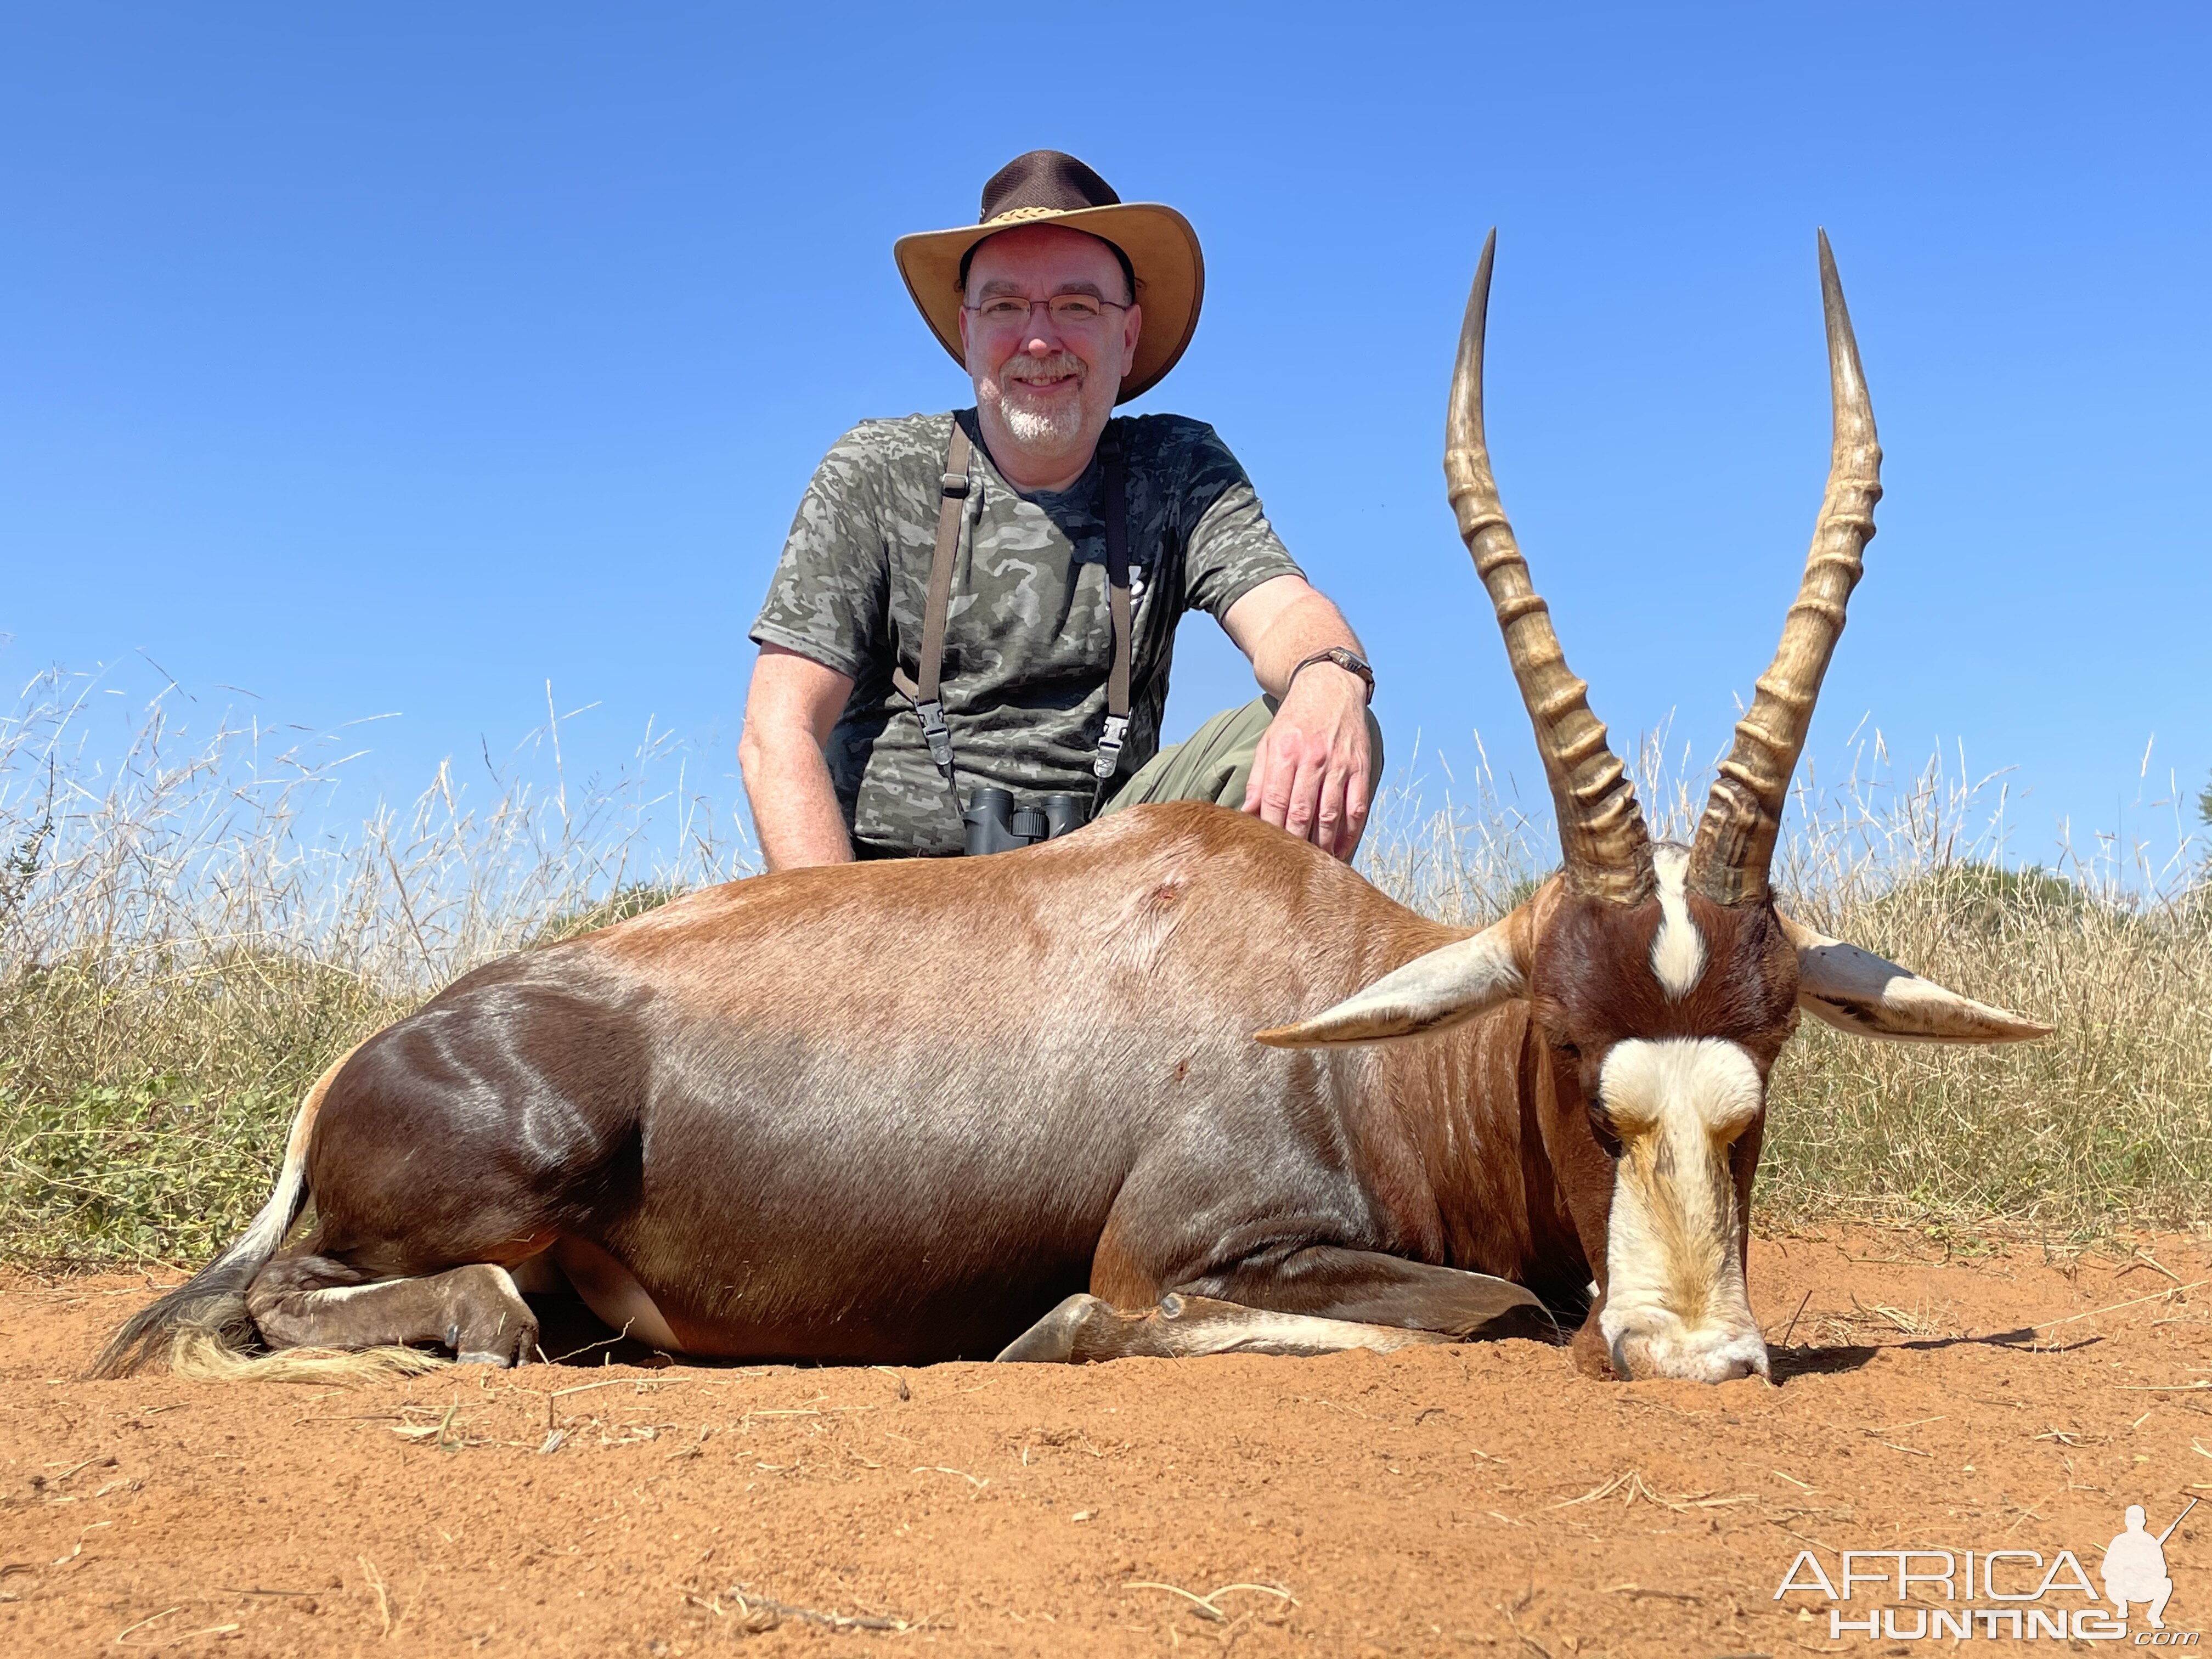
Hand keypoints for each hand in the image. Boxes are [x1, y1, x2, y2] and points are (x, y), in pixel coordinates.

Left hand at [1241, 663, 1371, 858]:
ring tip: (1316, 865)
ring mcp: (1340, 764)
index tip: (1269, 851)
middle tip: (1291, 866)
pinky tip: (1342, 849)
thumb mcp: (1268, 743)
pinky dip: (1350, 833)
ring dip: (1324, 845)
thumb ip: (1258, 781)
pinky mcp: (1361, 767)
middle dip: (1296, 843)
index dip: (1272, 831)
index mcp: (1285, 753)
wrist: (1330, 685)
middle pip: (1302, 812)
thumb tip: (1246, 816)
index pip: (1276, 801)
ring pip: (1331, 815)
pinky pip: (1357, 807)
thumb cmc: (1295, 719)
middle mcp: (1313, 758)